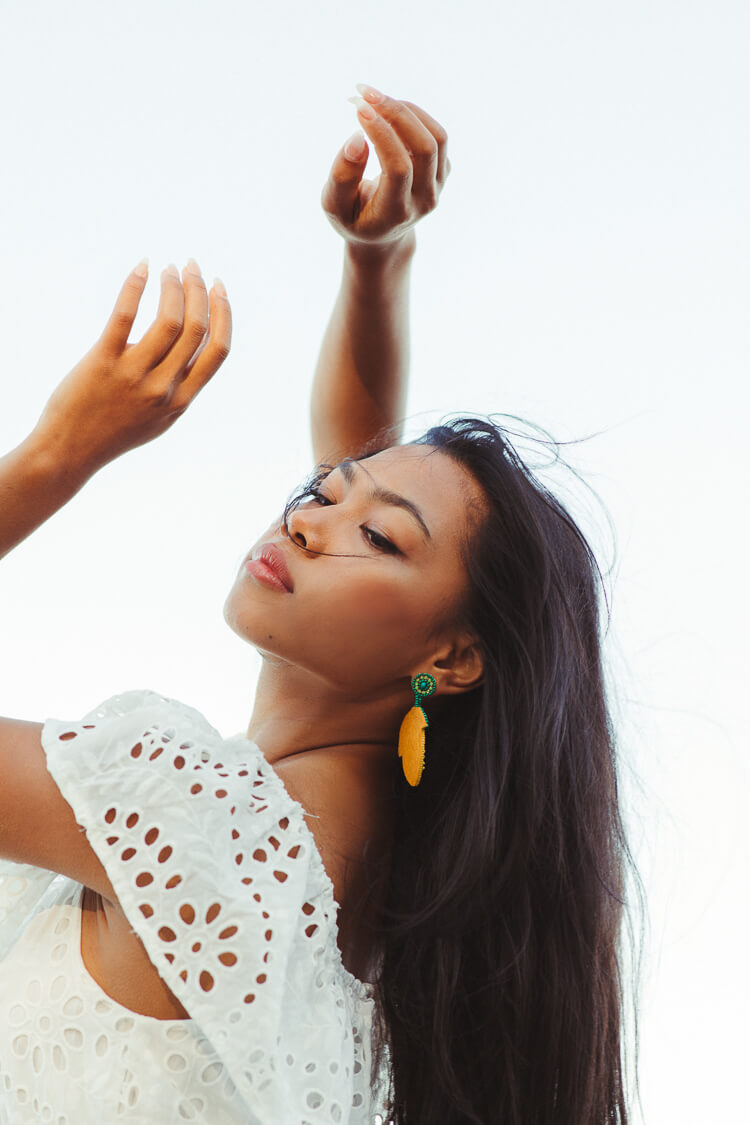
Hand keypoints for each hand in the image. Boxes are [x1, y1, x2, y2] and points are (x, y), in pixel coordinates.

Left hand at [33, 260, 231, 474]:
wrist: (70, 452)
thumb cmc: (114, 432)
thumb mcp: (158, 419)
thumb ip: (176, 387)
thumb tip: (181, 347)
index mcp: (181, 400)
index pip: (217, 351)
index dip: (223, 314)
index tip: (219, 288)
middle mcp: (162, 388)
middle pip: (195, 330)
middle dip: (199, 291)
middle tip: (191, 267)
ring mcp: (133, 375)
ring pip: (168, 321)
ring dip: (173, 287)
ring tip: (168, 269)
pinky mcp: (102, 362)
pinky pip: (124, 317)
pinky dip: (135, 287)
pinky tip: (143, 268)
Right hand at [320, 85, 450, 250]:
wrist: (382, 235)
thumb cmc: (353, 218)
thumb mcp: (335, 207)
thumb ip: (341, 177)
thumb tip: (357, 138)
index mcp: (396, 213)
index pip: (398, 168)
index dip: (381, 135)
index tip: (358, 108)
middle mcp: (423, 201)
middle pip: (423, 148)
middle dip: (395, 113)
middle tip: (365, 93)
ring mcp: (437, 187)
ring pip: (436, 138)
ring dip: (406, 110)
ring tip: (376, 99)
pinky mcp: (443, 172)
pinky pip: (437, 136)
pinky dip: (413, 116)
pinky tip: (389, 111)